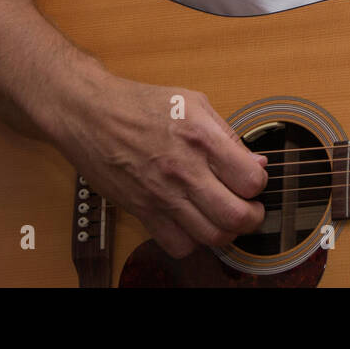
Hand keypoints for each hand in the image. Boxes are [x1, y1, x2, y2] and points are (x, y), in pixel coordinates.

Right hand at [52, 76, 268, 258]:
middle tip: (250, 209)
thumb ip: (228, 135)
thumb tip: (257, 163)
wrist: (90, 114)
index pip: (250, 181)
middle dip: (252, 217)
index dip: (260, 185)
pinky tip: (193, 223)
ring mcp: (161, 195)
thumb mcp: (194, 103)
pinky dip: (192, 241)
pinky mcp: (142, 211)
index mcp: (202, 138)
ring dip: (226, 232)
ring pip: (210, 237)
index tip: (254, 181)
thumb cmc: (141, 104)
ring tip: (224, 217)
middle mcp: (183, 170)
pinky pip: (177, 245)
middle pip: (235, 218)